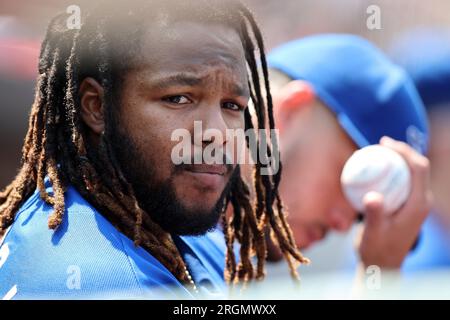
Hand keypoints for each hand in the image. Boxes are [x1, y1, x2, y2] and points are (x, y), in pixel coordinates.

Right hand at [357, 136, 432, 268]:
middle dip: (402, 151)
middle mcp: (420, 201)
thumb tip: (372, 196)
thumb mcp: (374, 233)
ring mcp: (414, 204)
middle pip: (418, 167)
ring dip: (397, 160)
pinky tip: (372, 170)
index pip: (419, 169)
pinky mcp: (405, 206)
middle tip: (381, 143)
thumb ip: (375, 214)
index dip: (405, 151)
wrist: (382, 264)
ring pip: (410, 174)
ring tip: (377, 151)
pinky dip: (389, 172)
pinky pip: (400, 182)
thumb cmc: (377, 249)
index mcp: (418, 204)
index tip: (385, 143)